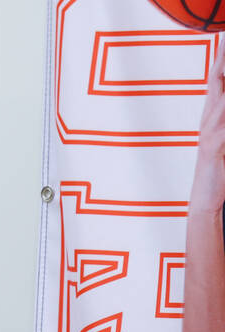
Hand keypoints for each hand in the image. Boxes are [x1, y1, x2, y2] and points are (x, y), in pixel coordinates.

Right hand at [191, 42, 224, 213]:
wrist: (204, 198)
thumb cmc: (218, 169)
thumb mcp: (224, 139)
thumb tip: (224, 101)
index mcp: (211, 116)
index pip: (217, 80)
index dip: (221, 60)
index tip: (224, 39)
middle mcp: (209, 120)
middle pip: (217, 82)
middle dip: (222, 61)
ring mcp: (210, 132)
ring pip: (223, 100)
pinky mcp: (215, 146)